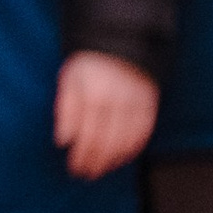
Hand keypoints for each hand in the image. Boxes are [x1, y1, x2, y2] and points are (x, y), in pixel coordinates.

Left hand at [54, 50, 157, 182]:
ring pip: (125, 141)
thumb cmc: (89, 61)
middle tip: (87, 173)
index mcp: (93, 96)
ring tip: (102, 169)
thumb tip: (62, 140)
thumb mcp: (69, 79)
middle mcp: (116, 102)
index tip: (75, 167)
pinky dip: (133, 148)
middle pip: (105, 143)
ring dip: (112, 160)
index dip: (81, 156)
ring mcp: (135, 103)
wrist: (120, 38)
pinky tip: (123, 157)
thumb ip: (66, 110)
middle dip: (95, 162)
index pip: (87, 137)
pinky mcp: (149, 102)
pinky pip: (144, 132)